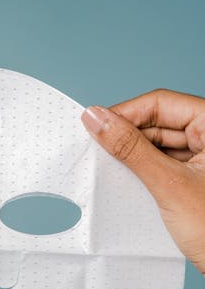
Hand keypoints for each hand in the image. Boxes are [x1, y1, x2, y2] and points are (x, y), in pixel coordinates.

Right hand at [81, 88, 204, 273]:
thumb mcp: (168, 184)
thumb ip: (131, 149)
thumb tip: (96, 119)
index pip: (161, 103)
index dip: (125, 113)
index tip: (94, 126)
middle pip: (160, 122)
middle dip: (129, 137)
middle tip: (97, 151)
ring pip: (162, 144)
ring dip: (135, 156)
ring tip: (113, 171)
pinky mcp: (199, 179)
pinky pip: (167, 164)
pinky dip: (147, 172)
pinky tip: (130, 183)